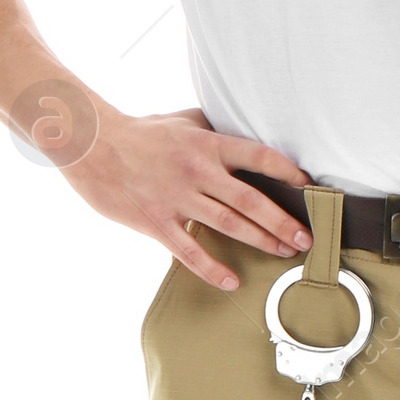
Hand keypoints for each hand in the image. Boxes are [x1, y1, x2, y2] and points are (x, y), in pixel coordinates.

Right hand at [59, 105, 311, 292]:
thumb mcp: (181, 119)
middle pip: (250, 200)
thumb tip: (239, 127)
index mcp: (206, 144)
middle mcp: (197, 172)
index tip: (307, 187)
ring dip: (260, 241)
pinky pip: (189, 250)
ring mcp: (176, 199)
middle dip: (282, 221)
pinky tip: (231, 281)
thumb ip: (212, 127)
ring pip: (228, 225)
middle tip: (306, 238)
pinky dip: (211, 268)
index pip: (258, 156)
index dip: (287, 172)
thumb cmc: (139, 132)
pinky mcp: (156, 222)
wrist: (91, 145)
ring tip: (283, 253)